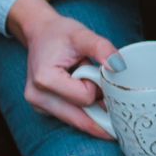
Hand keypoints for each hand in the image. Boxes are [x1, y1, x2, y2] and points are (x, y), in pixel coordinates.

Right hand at [6, 0, 120, 138]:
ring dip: (89, 106)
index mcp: (44, 79)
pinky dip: (82, 108)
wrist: (41, 33)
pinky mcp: (43, 110)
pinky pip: (73, 119)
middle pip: (83, 118)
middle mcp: (37, 97)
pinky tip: (76, 89)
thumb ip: (102, 48)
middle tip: (93, 80)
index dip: (95, 85)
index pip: (86, 98)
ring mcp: (38, 106)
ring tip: (81, 81)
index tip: (87, 68)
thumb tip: (118, 67)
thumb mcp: (82, 35)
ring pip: (80, 122)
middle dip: (95, 102)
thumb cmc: (60, 34)